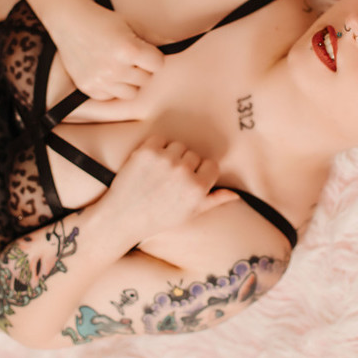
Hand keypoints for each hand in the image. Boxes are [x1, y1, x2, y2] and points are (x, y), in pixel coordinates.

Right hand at [50, 4, 163, 100]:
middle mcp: (115, 68)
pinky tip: (105, 72)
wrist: (70, 21)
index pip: (158, 65)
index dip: (153, 57)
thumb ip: (155, 37)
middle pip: (146, 80)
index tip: (144, 51)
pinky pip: (111, 97)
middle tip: (129, 57)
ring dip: (128, 81)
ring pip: (131, 93)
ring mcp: (100, 80)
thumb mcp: (131, 23)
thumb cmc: (102, 20)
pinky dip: (111, 87)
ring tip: (119, 66)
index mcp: (129, 50)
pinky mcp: (89, 88)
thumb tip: (176, 45)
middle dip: (141, 68)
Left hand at [102, 136, 236, 242]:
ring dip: (171, 155)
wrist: (123, 216)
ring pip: (178, 146)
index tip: (190, 180)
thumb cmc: (158, 218)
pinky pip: (159, 139)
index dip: (201, 172)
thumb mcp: (189, 214)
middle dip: (185, 165)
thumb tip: (235, 194)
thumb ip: (214, 201)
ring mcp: (164, 159)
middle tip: (170, 180)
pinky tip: (150, 163)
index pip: (211, 165)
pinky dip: (155, 148)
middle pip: (194, 155)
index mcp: (197, 188)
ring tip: (159, 172)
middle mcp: (183, 172)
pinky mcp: (146, 151)